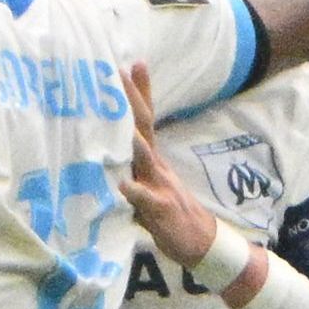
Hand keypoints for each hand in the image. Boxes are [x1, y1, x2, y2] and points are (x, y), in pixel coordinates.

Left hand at [118, 65, 253, 303]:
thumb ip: (132, 168)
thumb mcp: (148, 185)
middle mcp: (156, 167)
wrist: (200, 243)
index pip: (145, 120)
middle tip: (120, 73)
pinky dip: (132, 190)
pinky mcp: (160, 209)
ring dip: (133, 139)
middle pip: (144, 127)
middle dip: (134, 100)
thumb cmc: (169, 214)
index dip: (139, 94)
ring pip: (145, 158)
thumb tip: (108, 148)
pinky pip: (144, 199)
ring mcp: (160, 186)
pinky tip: (121, 183)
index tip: (128, 65)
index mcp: (152, 161)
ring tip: (121, 121)